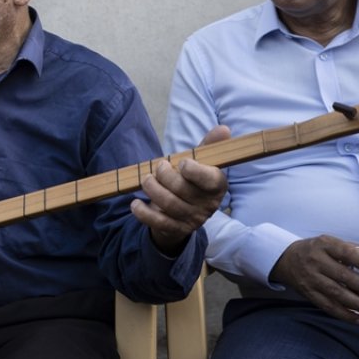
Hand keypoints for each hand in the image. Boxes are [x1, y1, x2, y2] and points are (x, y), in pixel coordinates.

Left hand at [131, 125, 229, 255]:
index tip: (182, 162)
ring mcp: (193, 219)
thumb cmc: (192, 179)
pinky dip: (143, 213)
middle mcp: (208, 205)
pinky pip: (158, 223)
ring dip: (152, 189)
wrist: (185, 210)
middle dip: (164, 175)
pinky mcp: (177, 230)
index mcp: (218, 185)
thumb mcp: (201, 161)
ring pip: (168, 204)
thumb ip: (209, 145)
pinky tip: (135, 203)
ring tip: (146, 180)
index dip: (194, 170)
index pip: (210, 179)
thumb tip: (224, 128)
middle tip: (158, 167)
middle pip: (183, 189)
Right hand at [269, 234, 358, 324]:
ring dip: (358, 305)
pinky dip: (345, 315)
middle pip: (343, 276)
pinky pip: (327, 306)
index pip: (348, 253)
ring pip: (336, 293)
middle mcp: (316, 260)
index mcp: (326, 244)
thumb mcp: (340, 245)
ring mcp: (310, 278)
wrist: (287, 259)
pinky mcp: (308, 293)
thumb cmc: (321, 250)